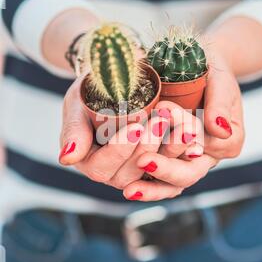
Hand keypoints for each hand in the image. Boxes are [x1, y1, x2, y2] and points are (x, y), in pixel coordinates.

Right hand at [59, 76, 175, 196]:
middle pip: (129, 174)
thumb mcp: (78, 106)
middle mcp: (113, 173)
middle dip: (147, 148)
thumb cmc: (91, 94)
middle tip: (160, 121)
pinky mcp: (158, 166)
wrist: (114, 86)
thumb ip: (73, 132)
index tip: (135, 126)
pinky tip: (195, 141)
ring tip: (184, 129)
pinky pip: (173, 170)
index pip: (101, 167)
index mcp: (90, 162)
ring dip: (170, 152)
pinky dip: (184, 156)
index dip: (118, 149)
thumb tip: (67, 158)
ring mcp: (137, 173)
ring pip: (154, 175)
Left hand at [123, 57, 244, 201]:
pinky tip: (127, 188)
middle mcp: (206, 156)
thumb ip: (220, 103)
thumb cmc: (210, 72)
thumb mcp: (219, 81)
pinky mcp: (166, 160)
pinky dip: (144, 186)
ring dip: (152, 188)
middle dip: (166, 169)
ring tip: (130, 190)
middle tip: (144, 161)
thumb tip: (219, 128)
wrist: (194, 69)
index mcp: (226, 139)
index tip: (165, 112)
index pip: (210, 146)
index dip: (189, 135)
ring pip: (172, 185)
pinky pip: (157, 181)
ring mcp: (184, 161)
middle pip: (189, 173)